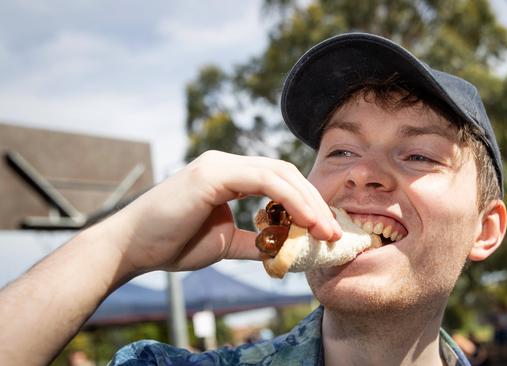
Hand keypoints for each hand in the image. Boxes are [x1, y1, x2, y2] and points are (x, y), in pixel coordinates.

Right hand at [103, 150, 341, 276]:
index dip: (307, 203)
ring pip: (280, 173)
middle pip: (287, 173)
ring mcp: (220, 164)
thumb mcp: (227, 244)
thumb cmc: (173, 243)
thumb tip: (285, 250)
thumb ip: (256, 241)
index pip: (281, 181)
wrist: (133, 249)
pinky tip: (305, 221)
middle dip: (315, 202)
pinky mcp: (213, 173)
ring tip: (326, 230)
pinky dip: (290, 199)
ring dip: (308, 202)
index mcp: (230, 176)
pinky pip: (264, 180)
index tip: (326, 230)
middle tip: (334, 232)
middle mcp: (227, 164)